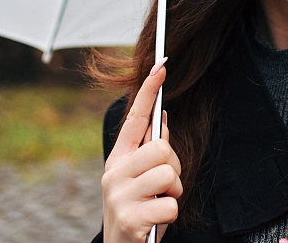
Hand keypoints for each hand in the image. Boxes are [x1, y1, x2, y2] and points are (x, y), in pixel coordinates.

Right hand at [101, 58, 182, 241]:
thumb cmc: (138, 210)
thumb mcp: (142, 179)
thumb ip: (150, 151)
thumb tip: (163, 117)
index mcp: (118, 159)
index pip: (135, 118)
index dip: (148, 91)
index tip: (161, 66)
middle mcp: (114, 173)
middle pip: (162, 149)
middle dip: (174, 167)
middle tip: (165, 187)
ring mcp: (119, 196)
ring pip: (168, 174)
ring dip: (173, 193)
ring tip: (159, 203)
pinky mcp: (129, 218)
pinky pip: (170, 205)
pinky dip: (171, 215)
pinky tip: (156, 221)